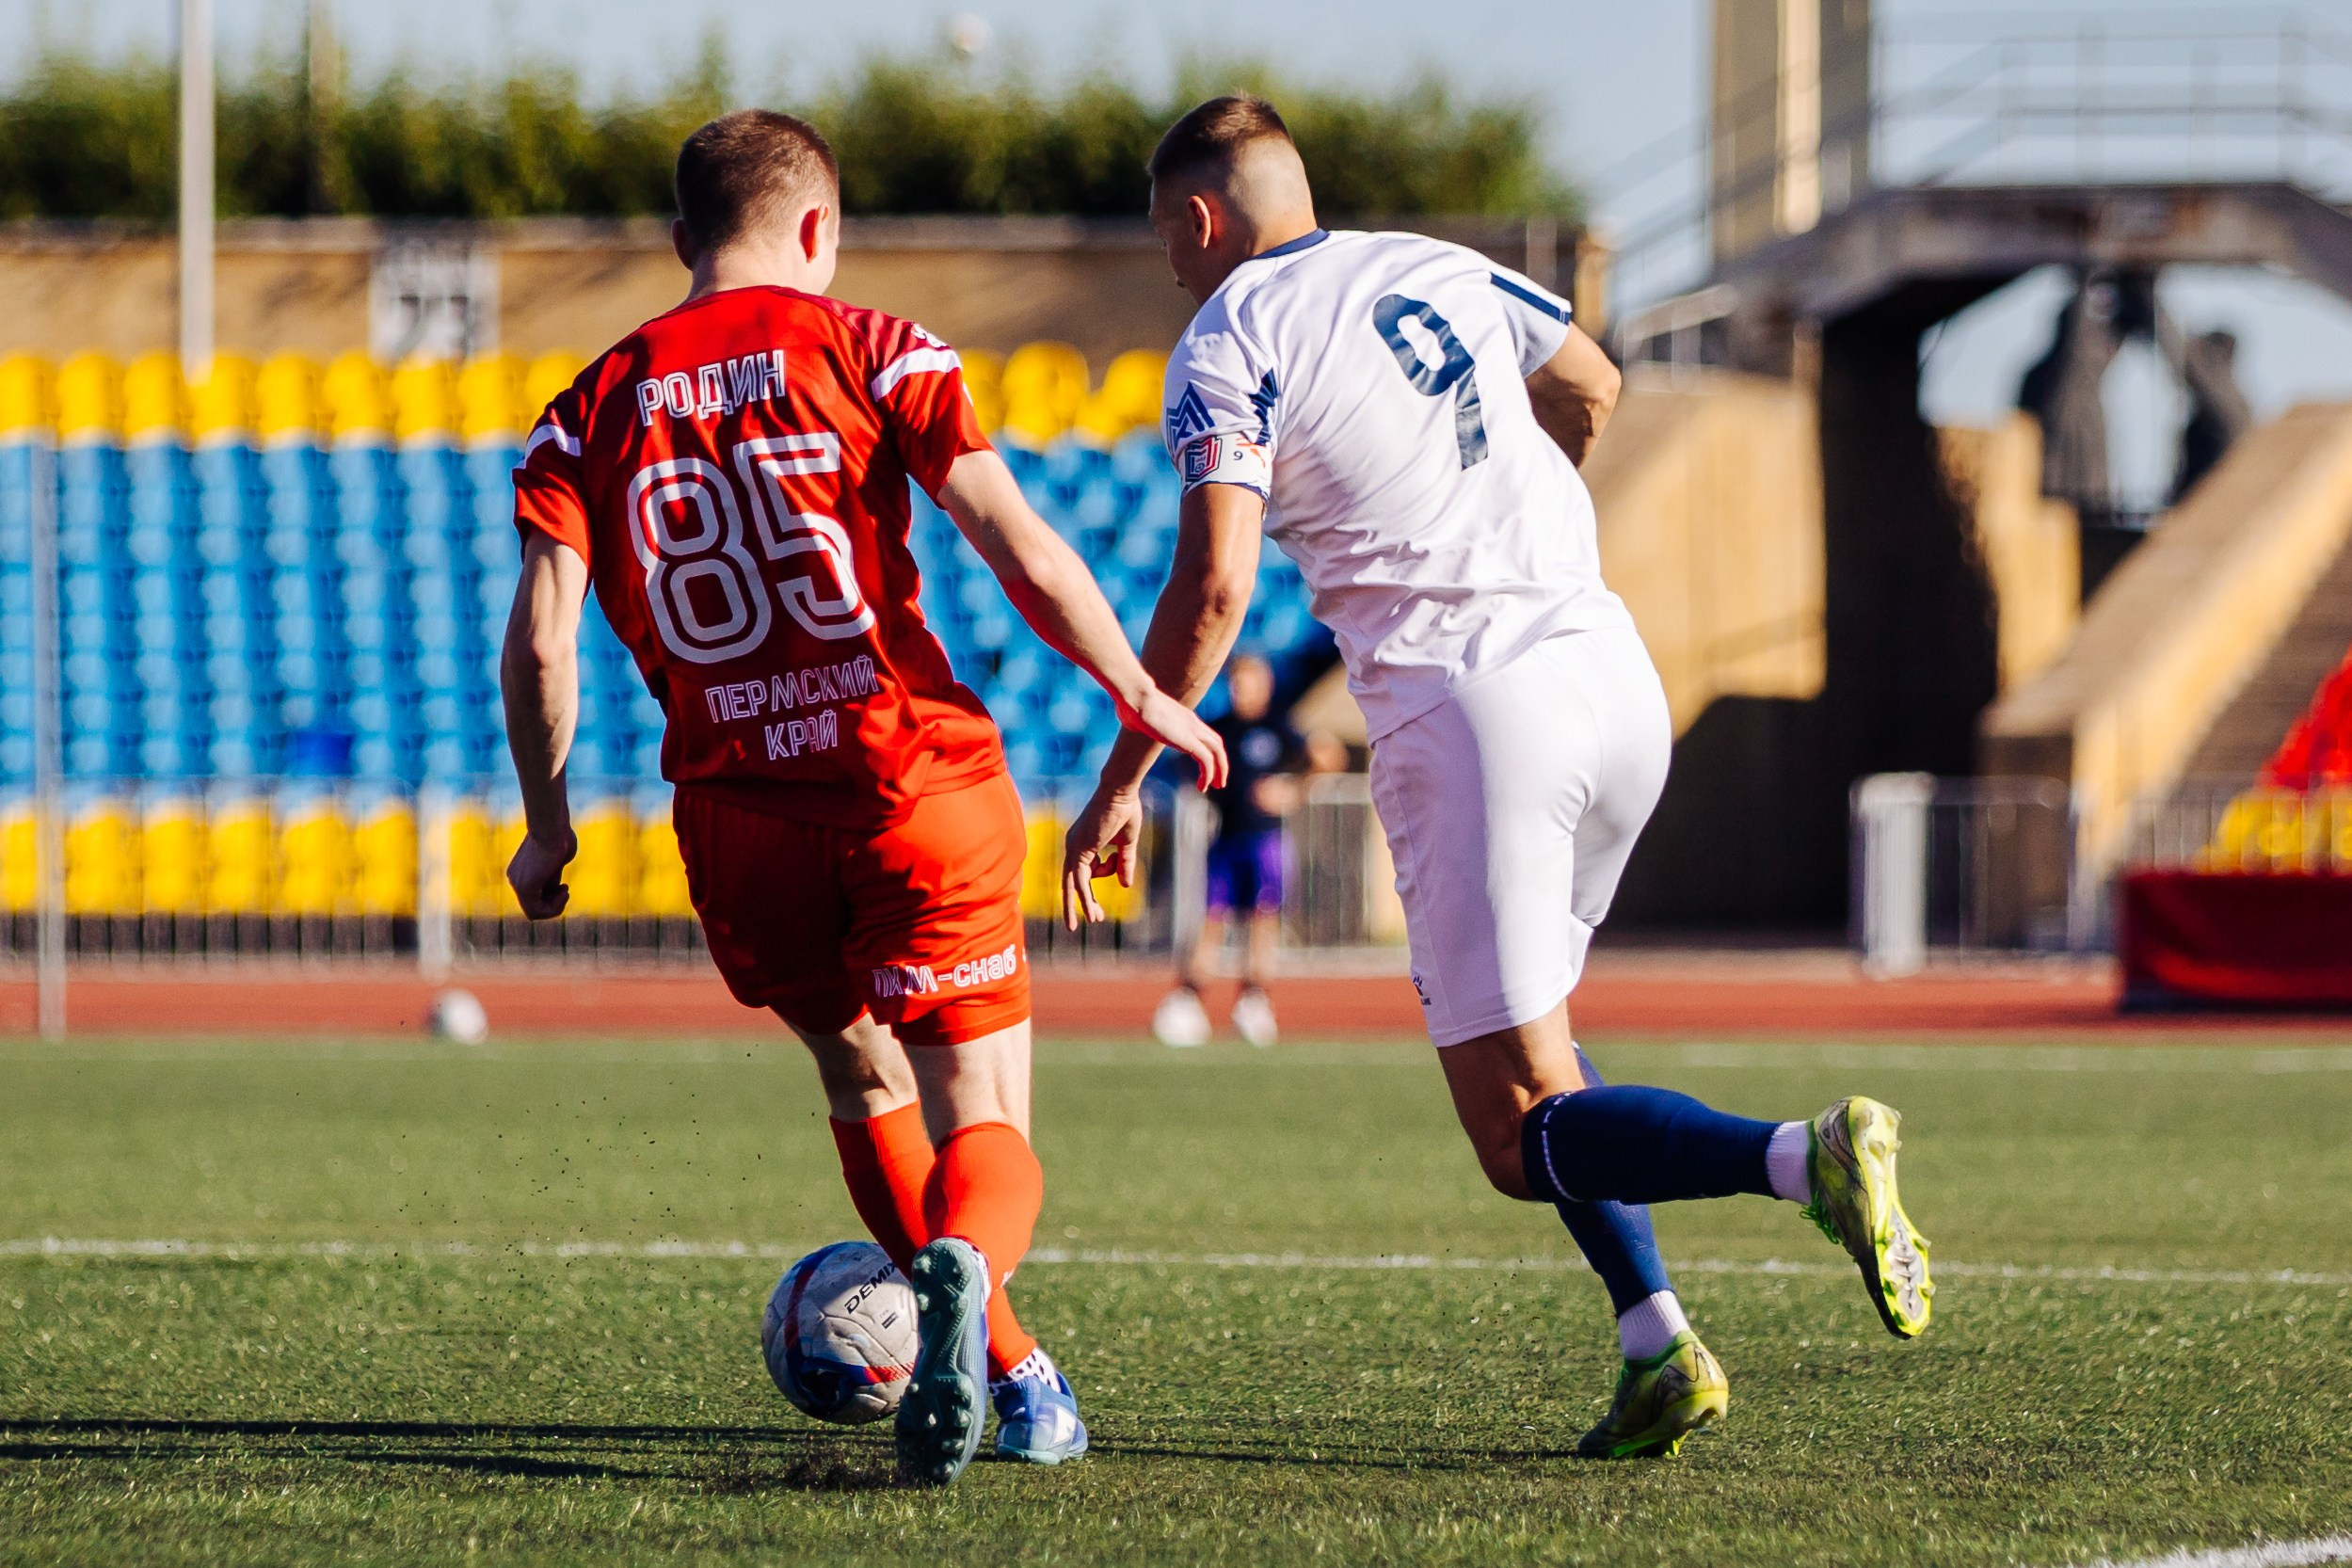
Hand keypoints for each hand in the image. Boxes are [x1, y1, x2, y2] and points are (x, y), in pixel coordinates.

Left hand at [506, 827, 576, 920]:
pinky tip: (564, 892)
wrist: (552, 827)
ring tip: (565, 890)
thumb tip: (555, 888)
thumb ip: (552, 876)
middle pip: (534, 907)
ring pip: (534, 913)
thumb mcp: (556, 861)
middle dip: (554, 903)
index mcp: (521, 872)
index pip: (534, 898)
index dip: (553, 899)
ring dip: (555, 907)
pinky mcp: (525, 887)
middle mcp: (515, 879)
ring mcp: (518, 884)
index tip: (564, 885)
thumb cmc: (559, 836)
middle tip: (565, 889)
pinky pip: (537, 912)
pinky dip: (554, 908)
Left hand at [1061, 784, 1145, 929]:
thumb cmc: (1125, 810)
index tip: (1119, 862)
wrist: (1121, 792)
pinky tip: (1092, 912)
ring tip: (1094, 921)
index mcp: (1082, 842)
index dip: (1106, 872)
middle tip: (1081, 924)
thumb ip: (1124, 863)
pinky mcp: (1080, 850)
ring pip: (1074, 885)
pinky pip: (1080, 880)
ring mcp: (1074, 847)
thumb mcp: (1126, 843)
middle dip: (1076, 904)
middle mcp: (1073, 845)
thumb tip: (1125, 885)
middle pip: (1069, 881)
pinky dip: (1085, 897)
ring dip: (1084, 905)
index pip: (1087, 869)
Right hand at [1118, 686, 1228, 790]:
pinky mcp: (1189, 740)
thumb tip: (1130, 720)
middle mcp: (1192, 722)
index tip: (1206, 766)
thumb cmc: (1131, 703)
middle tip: (1218, 781)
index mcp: (1184, 717)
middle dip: (1220, 763)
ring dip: (1219, 771)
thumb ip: (1139, 719)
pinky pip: (1206, 761)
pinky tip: (1202, 787)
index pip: (1205, 734)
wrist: (1136, 696)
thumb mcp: (1138, 714)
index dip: (1209, 750)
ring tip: (1216, 786)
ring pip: (1217, 752)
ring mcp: (1192, 730)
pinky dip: (1207, 775)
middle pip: (1216, 743)